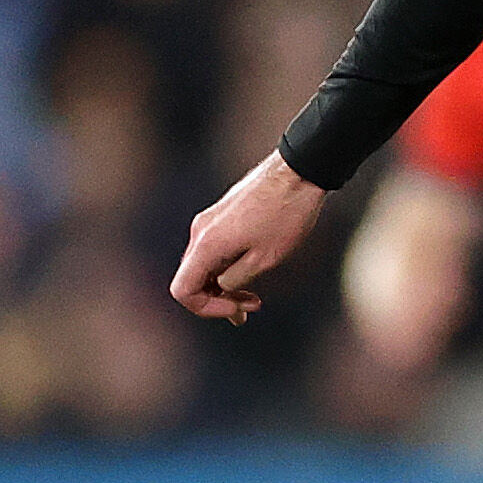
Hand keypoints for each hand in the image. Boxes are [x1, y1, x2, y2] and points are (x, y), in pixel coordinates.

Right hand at [171, 152, 328, 321]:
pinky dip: (229, 267)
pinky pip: (216, 250)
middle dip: (219, 300)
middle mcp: (200, 232)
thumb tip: (222, 287)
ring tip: (255, 298)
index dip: (206, 309)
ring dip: (225, 285)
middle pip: (193, 279)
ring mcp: (210, 222)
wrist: (299, 172)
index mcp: (206, 245)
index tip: (237, 310)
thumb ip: (235, 278)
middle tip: (252, 307)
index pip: (183, 290)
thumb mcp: (265, 258)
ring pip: (205, 264)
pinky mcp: (223, 216)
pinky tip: (252, 274)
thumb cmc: (287, 215)